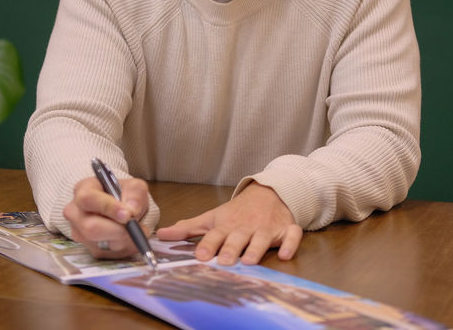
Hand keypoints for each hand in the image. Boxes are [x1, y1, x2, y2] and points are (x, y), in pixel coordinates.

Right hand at [63, 175, 150, 257]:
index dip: (107, 207)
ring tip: (137, 230)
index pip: (88, 199)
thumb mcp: (134, 187)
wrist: (123, 209)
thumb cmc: (124, 195)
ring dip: (123, 240)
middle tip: (136, 226)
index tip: (127, 215)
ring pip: (99, 244)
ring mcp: (79, 233)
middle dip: (117, 230)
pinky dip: (125, 249)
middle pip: (90, 227)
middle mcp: (75, 212)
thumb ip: (135, 194)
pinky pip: (107, 254)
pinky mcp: (89, 249)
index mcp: (83, 190)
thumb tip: (132, 210)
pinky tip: (132, 239)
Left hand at [156, 183, 301, 265]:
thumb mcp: (212, 217)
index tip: (199, 255)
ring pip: (262, 238)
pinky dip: (290, 245)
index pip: (215, 234)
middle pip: (237, 238)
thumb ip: (188, 228)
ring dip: (256, 248)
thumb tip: (161, 235)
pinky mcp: (286, 229)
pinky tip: (285, 254)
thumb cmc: (237, 211)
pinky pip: (291, 236)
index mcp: (227, 225)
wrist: (268, 192)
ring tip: (249, 261)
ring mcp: (267, 228)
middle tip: (223, 261)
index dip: (207, 244)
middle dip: (231, 248)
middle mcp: (246, 227)